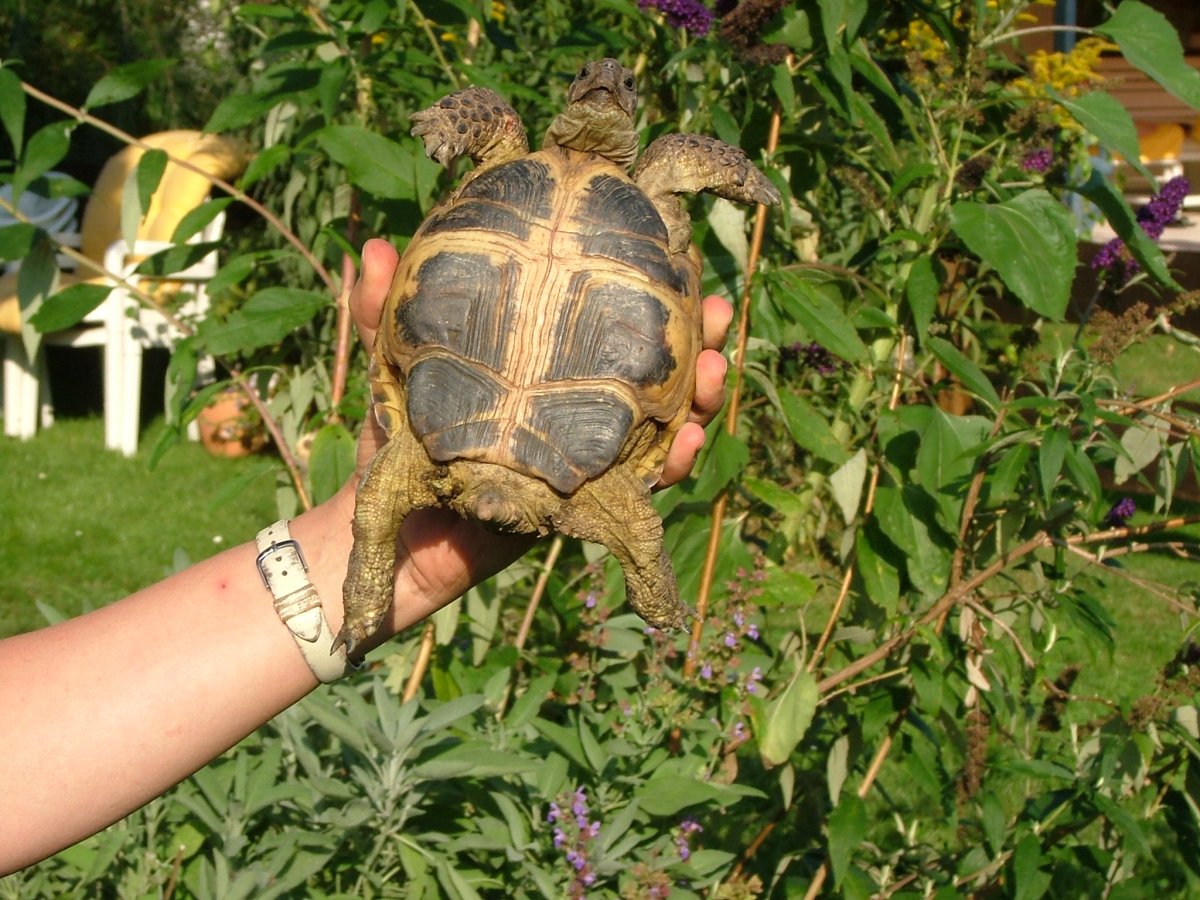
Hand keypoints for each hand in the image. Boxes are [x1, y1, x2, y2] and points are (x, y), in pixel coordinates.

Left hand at [338, 238, 731, 615]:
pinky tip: (686, 442)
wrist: (389, 529)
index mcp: (547, 367)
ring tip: (713, 370)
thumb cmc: (393, 442)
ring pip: (664, 424)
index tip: (679, 254)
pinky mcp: (589, 503)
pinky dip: (671, 465)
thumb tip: (373, 250)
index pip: (608, 323)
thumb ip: (383, 315)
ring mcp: (588, 455)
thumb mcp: (391, 369)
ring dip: (699, 399)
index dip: (648, 292)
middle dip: (697, 341)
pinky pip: (643, 485)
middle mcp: (578, 407)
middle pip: (655, 370)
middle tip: (719, 314)